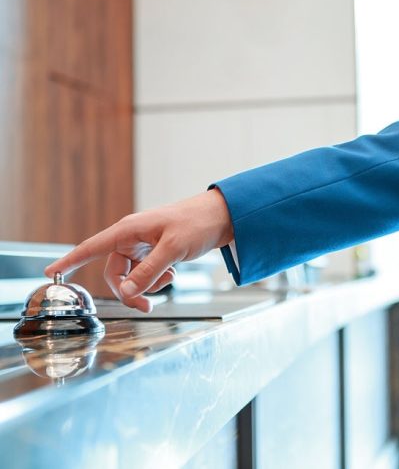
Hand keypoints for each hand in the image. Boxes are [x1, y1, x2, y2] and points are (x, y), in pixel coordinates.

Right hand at [45, 189, 233, 312]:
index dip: (70, 261)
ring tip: (169, 278)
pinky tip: (172, 273)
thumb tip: (126, 293)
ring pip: (132, 275)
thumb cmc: (196, 224)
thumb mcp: (172, 249)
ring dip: (147, 284)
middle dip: (129, 290)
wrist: (221, 218)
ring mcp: (144, 245)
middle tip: (146, 306)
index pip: (92, 247)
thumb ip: (148, 272)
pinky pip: (146, 272)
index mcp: (129, 230)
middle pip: (115, 272)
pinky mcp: (156, 251)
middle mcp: (132, 237)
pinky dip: (156, 279)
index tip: (51, 273)